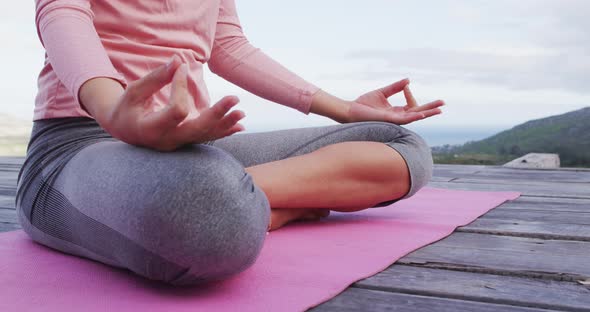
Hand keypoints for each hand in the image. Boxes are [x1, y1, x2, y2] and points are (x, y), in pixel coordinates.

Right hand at [101, 56, 245, 151]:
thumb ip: (156, 78)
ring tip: (242, 113)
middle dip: (217, 114)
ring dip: (226, 124)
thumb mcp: (135, 92)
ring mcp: (178, 143)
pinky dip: (223, 131)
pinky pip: (206, 137)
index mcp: (151, 129)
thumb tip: (178, 60)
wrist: (124, 131)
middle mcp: (168, 140)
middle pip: (197, 130)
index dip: (181, 88)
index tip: (181, 68)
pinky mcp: (185, 141)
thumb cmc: (127, 109)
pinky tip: (240, 126)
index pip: (176, 110)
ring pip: (205, 136)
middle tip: (234, 98)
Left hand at [347, 78, 443, 124]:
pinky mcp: (388, 120)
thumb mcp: (382, 93)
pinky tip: (421, 113)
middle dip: (430, 109)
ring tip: (439, 110)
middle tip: (443, 105)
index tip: (407, 85)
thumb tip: (408, 80)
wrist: (350, 110)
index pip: (410, 104)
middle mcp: (396, 117)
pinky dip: (413, 116)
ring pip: (414, 117)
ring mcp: (393, 120)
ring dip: (426, 113)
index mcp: (395, 111)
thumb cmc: (364, 104)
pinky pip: (403, 119)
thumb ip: (395, 87)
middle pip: (417, 113)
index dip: (410, 95)